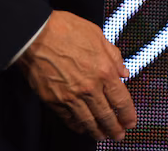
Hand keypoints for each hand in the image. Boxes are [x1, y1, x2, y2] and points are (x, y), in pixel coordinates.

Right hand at [16, 11, 136, 140]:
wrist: (36, 35)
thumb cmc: (66, 30)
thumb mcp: (99, 36)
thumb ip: (114, 56)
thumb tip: (124, 71)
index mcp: (105, 71)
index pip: (121, 99)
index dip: (128, 114)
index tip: (131, 121)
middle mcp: (89, 87)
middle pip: (106, 115)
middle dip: (115, 128)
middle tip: (119, 135)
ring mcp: (70, 96)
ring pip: (88, 120)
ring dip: (97, 131)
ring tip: (103, 136)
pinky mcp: (53, 100)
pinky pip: (68, 118)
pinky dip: (77, 126)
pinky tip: (82, 128)